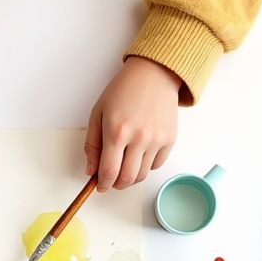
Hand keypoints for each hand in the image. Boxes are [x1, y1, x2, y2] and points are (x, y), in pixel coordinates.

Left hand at [84, 56, 181, 191]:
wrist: (154, 74)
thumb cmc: (123, 91)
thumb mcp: (98, 113)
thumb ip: (92, 145)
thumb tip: (91, 171)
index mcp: (116, 131)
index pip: (109, 171)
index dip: (103, 184)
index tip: (100, 186)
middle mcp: (138, 138)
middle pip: (127, 179)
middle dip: (115, 184)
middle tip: (111, 180)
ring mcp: (156, 139)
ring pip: (142, 175)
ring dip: (130, 177)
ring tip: (124, 166)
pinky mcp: (170, 139)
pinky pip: (156, 165)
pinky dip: (146, 166)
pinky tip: (139, 154)